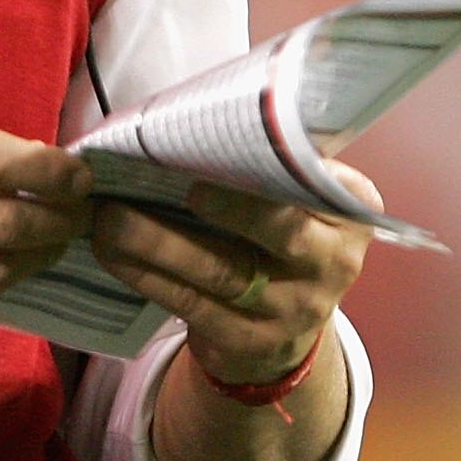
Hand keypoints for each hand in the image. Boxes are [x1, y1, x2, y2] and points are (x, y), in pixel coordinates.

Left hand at [89, 163, 377, 385]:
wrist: (288, 326)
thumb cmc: (281, 237)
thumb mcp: (298, 201)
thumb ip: (272, 166)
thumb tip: (199, 118)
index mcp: (350, 212)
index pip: (312, 180)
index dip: (268, 165)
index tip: (220, 146)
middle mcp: (333, 262)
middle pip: (279, 231)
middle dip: (224, 205)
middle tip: (167, 181)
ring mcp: (295, 310)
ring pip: (222, 270)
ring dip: (159, 242)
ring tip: (111, 217)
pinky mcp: (251, 341)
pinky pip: (192, 304)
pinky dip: (148, 276)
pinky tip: (113, 254)